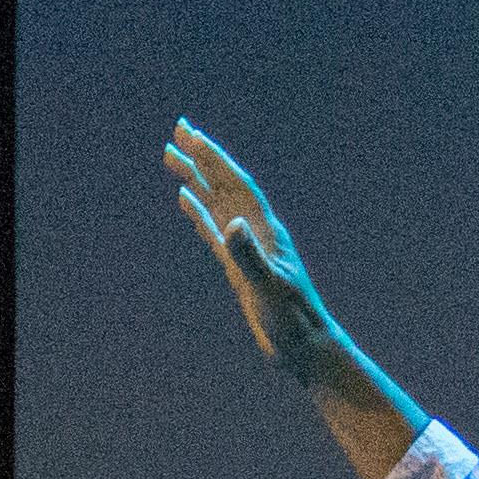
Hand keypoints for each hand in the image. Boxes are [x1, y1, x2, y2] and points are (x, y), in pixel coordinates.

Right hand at [166, 118, 349, 381]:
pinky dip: (199, 212)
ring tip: (173, 156)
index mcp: (266, 231)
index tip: (193, 136)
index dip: (216, 159)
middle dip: (203, 157)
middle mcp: (257, 233)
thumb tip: (230, 225)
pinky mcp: (239, 267)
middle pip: (226, 185)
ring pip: (217, 203)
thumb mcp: (269, 289)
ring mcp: (247, 248)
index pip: (238, 185)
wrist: (306, 348)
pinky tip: (185, 199)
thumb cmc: (293, 321)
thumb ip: (249, 257)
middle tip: (179, 129)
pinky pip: (215, 230)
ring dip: (197, 179)